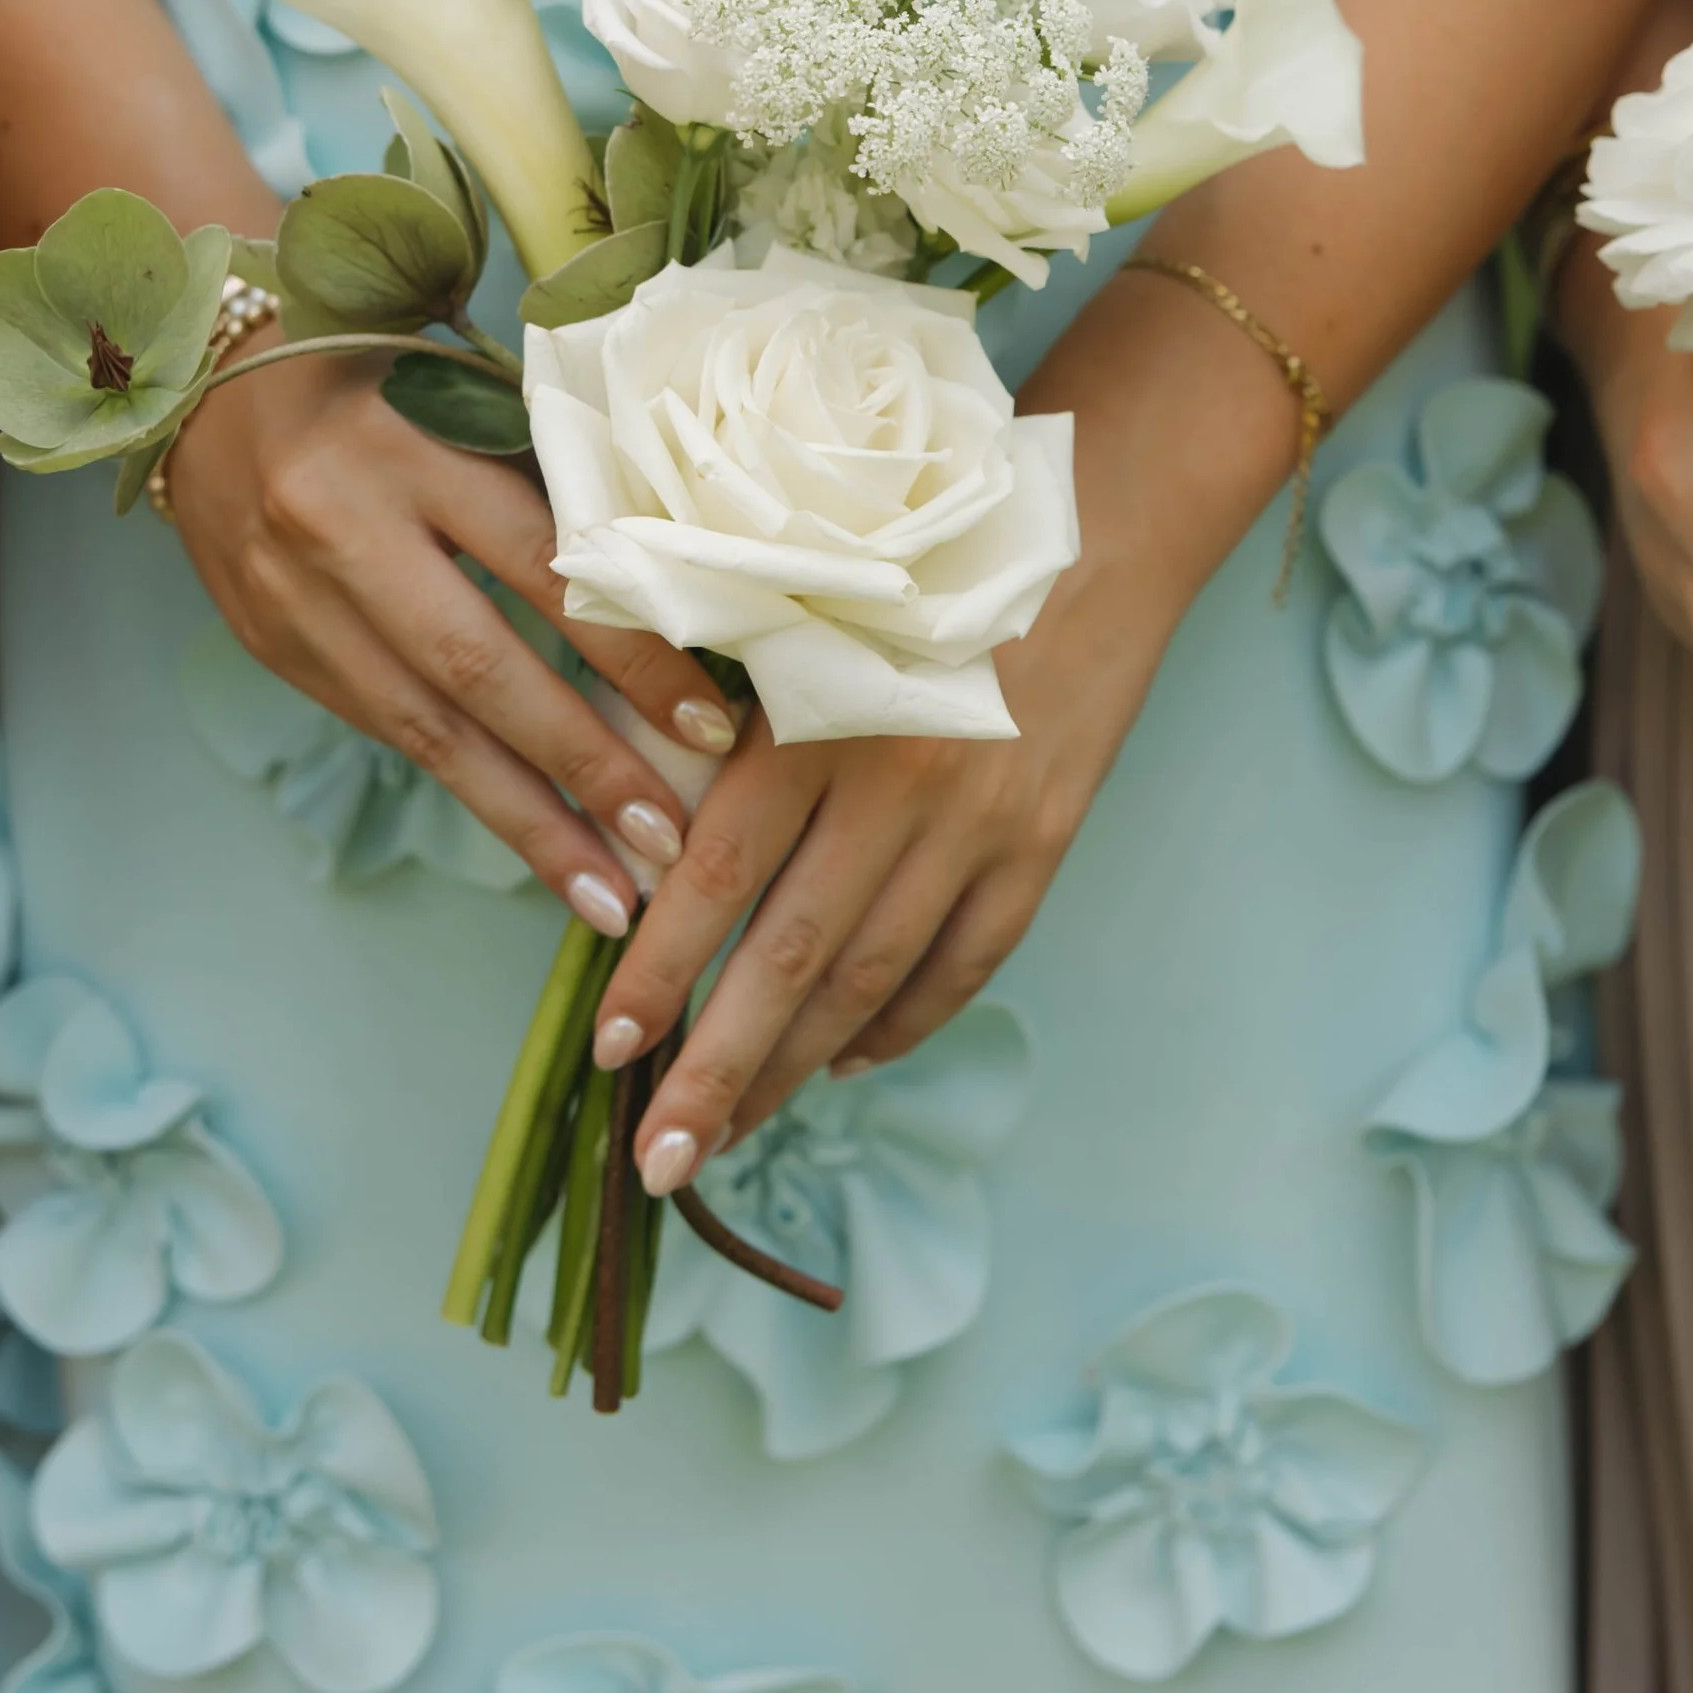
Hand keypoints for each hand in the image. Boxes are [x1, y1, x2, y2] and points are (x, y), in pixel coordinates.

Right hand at [167, 347, 737, 924]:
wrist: (204, 381)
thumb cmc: (377, 380)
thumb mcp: (460, 401)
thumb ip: (542, 485)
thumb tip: (671, 601)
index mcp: (410, 449)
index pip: (541, 566)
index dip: (628, 655)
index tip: (710, 729)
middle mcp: (344, 529)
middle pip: (479, 668)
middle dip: (580, 765)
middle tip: (667, 844)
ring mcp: (296, 600)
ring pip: (424, 731)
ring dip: (524, 820)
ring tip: (605, 894)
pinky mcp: (273, 648)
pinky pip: (385, 732)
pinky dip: (465, 788)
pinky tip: (529, 838)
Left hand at [589, 539, 1184, 1189]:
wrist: (1086, 531)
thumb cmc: (911, 561)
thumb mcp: (803, 614)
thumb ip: (726, 720)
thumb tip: (646, 851)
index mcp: (816, 719)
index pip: (715, 877)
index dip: (657, 975)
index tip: (606, 1052)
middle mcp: (896, 782)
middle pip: (789, 960)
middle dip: (715, 1074)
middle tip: (656, 1161)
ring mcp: (978, 824)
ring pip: (871, 979)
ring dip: (796, 1069)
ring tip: (732, 1133)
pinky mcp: (1042, 845)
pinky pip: (964, 965)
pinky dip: (902, 1024)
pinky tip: (849, 1061)